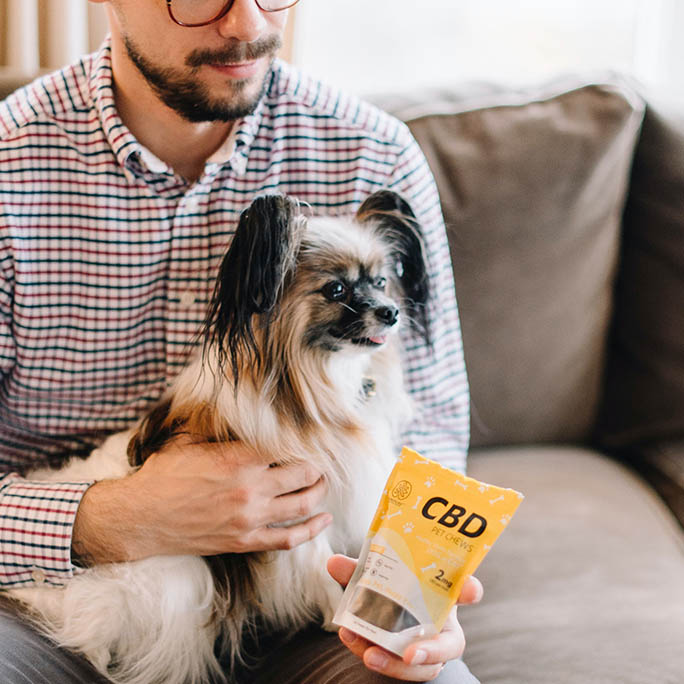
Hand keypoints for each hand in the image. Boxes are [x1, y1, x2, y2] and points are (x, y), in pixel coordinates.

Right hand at [73, 436, 330, 564]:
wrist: (140, 518)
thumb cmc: (163, 476)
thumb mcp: (190, 441)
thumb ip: (219, 429)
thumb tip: (238, 411)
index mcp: (238, 459)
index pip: (287, 446)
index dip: (302, 441)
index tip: (309, 439)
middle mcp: (249, 488)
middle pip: (303, 473)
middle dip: (316, 465)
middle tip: (320, 460)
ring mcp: (249, 517)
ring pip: (302, 505)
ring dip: (320, 492)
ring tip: (324, 482)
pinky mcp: (245, 541)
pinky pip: (287, 538)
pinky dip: (311, 529)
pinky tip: (324, 519)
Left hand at [327, 555, 482, 681]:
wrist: (386, 605)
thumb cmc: (392, 584)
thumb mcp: (377, 573)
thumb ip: (359, 569)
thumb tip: (333, 563)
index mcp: (444, 594)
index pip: (466, 590)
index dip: (470, 590)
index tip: (469, 590)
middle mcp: (442, 625)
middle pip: (450, 645)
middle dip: (432, 652)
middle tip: (410, 653)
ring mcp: (428, 649)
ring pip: (423, 668)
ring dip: (395, 664)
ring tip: (369, 654)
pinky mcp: (409, 663)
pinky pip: (398, 668)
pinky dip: (375, 657)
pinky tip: (352, 640)